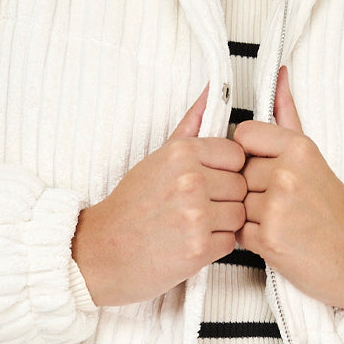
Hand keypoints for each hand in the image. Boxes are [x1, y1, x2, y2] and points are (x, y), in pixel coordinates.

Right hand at [72, 86, 248, 305]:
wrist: (103, 251)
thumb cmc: (130, 207)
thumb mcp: (156, 158)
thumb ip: (190, 126)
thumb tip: (212, 92)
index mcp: (181, 153)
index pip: (236, 155)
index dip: (224, 171)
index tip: (205, 180)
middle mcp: (190, 180)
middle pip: (241, 187)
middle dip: (223, 199)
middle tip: (194, 207)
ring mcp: (195, 215)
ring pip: (239, 215)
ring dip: (221, 224)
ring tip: (192, 225)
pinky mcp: (198, 248)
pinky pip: (230, 242)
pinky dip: (213, 246)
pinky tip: (190, 242)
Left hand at [234, 67, 343, 317]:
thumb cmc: (335, 210)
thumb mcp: (313, 156)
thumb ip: (288, 114)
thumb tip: (278, 73)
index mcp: (299, 147)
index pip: (242, 135)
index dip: (249, 155)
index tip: (268, 169)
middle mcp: (286, 173)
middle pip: (237, 172)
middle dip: (251, 189)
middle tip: (283, 203)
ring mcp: (276, 207)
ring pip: (234, 202)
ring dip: (250, 216)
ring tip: (282, 222)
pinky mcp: (268, 240)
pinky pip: (237, 232)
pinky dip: (252, 239)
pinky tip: (279, 239)